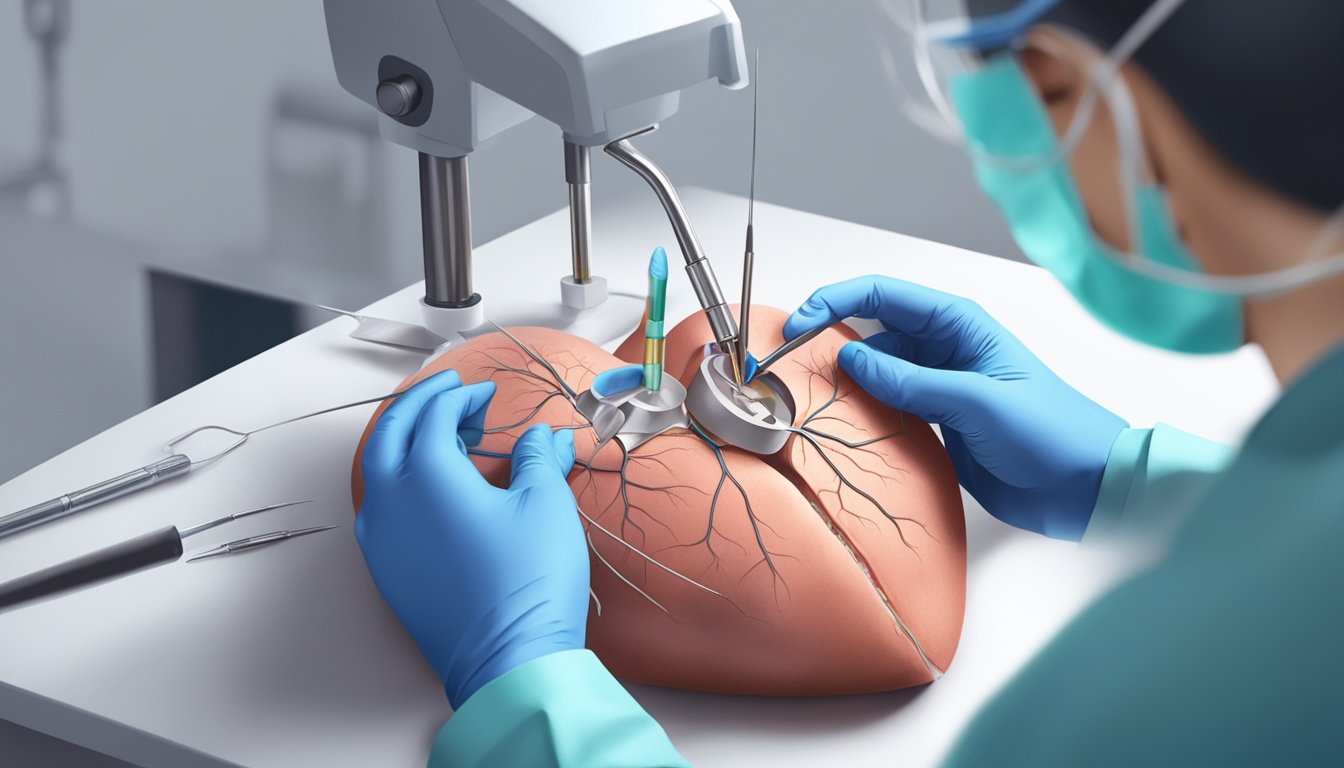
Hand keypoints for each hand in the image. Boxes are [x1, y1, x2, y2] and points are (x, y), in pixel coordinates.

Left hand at [356, 370, 586, 707]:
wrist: (510, 660)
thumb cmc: (528, 582)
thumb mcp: (545, 504)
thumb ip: (537, 458)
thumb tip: (542, 438)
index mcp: (425, 474)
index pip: (433, 414)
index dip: (461, 396)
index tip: (485, 394)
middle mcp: (390, 501)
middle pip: (392, 432)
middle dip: (422, 405)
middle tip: (452, 395)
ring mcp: (381, 540)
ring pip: (379, 470)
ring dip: (407, 441)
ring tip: (446, 438)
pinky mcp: (386, 571)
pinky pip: (381, 507)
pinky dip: (401, 480)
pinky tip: (433, 489)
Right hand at [784, 276, 1125, 539]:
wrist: (1086, 487)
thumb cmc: (1051, 432)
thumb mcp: (975, 400)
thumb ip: (910, 380)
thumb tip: (851, 359)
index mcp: (959, 325)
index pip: (882, 295)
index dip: (834, 301)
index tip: (798, 324)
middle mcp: (944, 349)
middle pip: (871, 330)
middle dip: (829, 340)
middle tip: (789, 363)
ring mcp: (939, 386)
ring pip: (874, 371)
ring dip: (844, 381)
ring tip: (810, 397)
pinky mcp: (937, 423)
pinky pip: (887, 407)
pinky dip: (862, 412)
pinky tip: (843, 425)